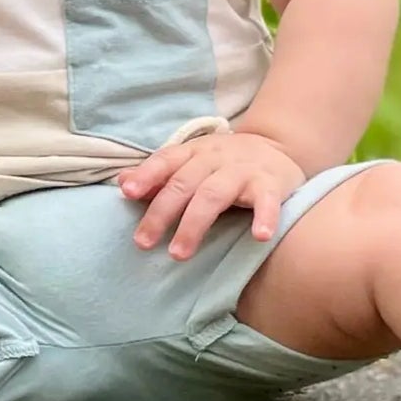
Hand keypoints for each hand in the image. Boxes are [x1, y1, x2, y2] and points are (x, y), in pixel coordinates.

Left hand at [119, 132, 306, 259]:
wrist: (278, 147)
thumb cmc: (226, 162)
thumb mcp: (193, 161)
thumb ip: (160, 174)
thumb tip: (122, 182)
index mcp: (194, 153)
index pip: (165, 161)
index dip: (147, 175)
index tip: (128, 193)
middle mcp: (216, 158)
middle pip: (184, 184)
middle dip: (161, 213)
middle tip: (143, 243)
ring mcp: (243, 171)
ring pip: (214, 195)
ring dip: (194, 224)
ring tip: (179, 254)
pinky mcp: (271, 184)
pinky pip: (267, 201)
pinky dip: (265, 217)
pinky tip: (260, 236)